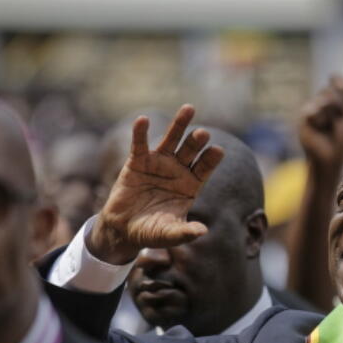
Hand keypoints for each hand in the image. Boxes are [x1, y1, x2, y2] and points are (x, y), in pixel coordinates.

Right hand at [89, 105, 224, 264]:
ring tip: (189, 109)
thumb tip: (203, 232)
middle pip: (191, 151)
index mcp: (190, 186)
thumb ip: (184, 232)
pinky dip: (140, 132)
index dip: (211, 160)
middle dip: (197, 142)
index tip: (218, 150)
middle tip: (204, 134)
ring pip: (171, 140)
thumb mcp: (168, 234)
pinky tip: (143, 120)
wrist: (124, 229)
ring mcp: (158, 163)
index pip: (204, 169)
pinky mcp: (137, 162)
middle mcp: (177, 170)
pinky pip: (140, 144)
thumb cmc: (151, 232)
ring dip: (179, 125)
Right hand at [298, 76, 342, 173]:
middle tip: (338, 119)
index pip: (335, 84)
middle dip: (336, 103)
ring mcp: (312, 110)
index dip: (338, 80)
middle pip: (328, 91)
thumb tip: (341, 83)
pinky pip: (312, 110)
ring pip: (321, 100)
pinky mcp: (303, 119)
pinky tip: (320, 126)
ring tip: (329, 127)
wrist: (328, 159)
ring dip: (329, 113)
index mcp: (335, 103)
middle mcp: (322, 104)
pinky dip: (318, 117)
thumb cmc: (340, 141)